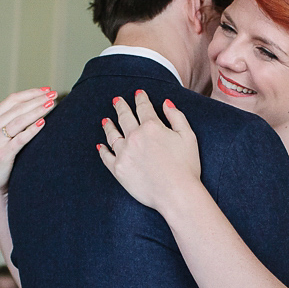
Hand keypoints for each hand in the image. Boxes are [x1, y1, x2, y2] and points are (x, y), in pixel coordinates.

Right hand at [0, 88, 56, 200]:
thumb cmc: (1, 156)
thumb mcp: (0, 135)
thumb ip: (11, 121)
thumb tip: (37, 104)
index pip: (12, 100)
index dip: (31, 93)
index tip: (47, 90)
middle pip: (18, 108)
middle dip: (37, 100)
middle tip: (54, 94)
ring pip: (19, 121)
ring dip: (37, 111)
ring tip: (52, 105)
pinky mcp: (2, 153)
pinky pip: (20, 139)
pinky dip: (32, 129)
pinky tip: (43, 123)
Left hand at [96, 91, 199, 211]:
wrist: (176, 194)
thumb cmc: (186, 167)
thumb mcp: (188, 136)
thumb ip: (176, 117)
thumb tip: (166, 103)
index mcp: (152, 126)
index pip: (144, 108)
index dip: (141, 98)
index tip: (138, 93)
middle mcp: (134, 137)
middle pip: (124, 117)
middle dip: (121, 106)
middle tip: (116, 100)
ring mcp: (124, 153)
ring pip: (112, 135)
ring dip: (109, 126)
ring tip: (106, 121)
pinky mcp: (118, 169)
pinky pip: (106, 157)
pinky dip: (102, 150)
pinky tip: (100, 146)